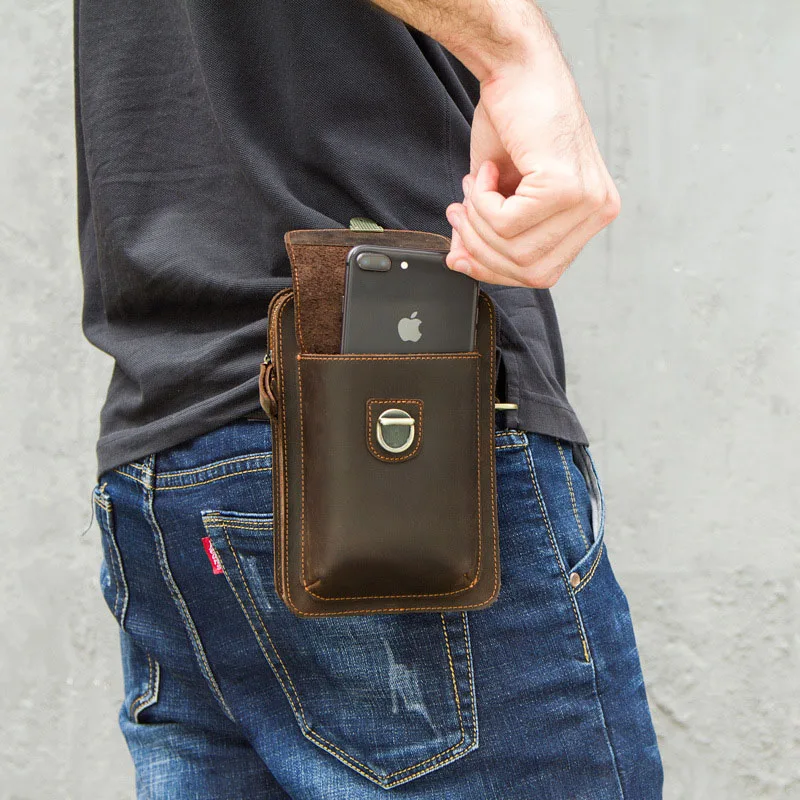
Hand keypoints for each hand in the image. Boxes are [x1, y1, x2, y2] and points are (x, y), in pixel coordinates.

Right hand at [445, 60, 620, 287]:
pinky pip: (507, 223)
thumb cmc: (514, 122)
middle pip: (529, 271)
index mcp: (589, 215)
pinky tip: (485, 172)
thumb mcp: (498, 193)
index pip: (541, 273)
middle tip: (461, 215)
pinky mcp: (566, 186)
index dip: (494, 270)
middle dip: (481, 249)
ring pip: (516, 250)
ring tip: (473, 188)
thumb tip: (462, 264)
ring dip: (478, 222)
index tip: (463, 252)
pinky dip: (482, 201)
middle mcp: (597, 210)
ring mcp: (587, 200)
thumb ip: (487, 235)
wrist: (518, 70)